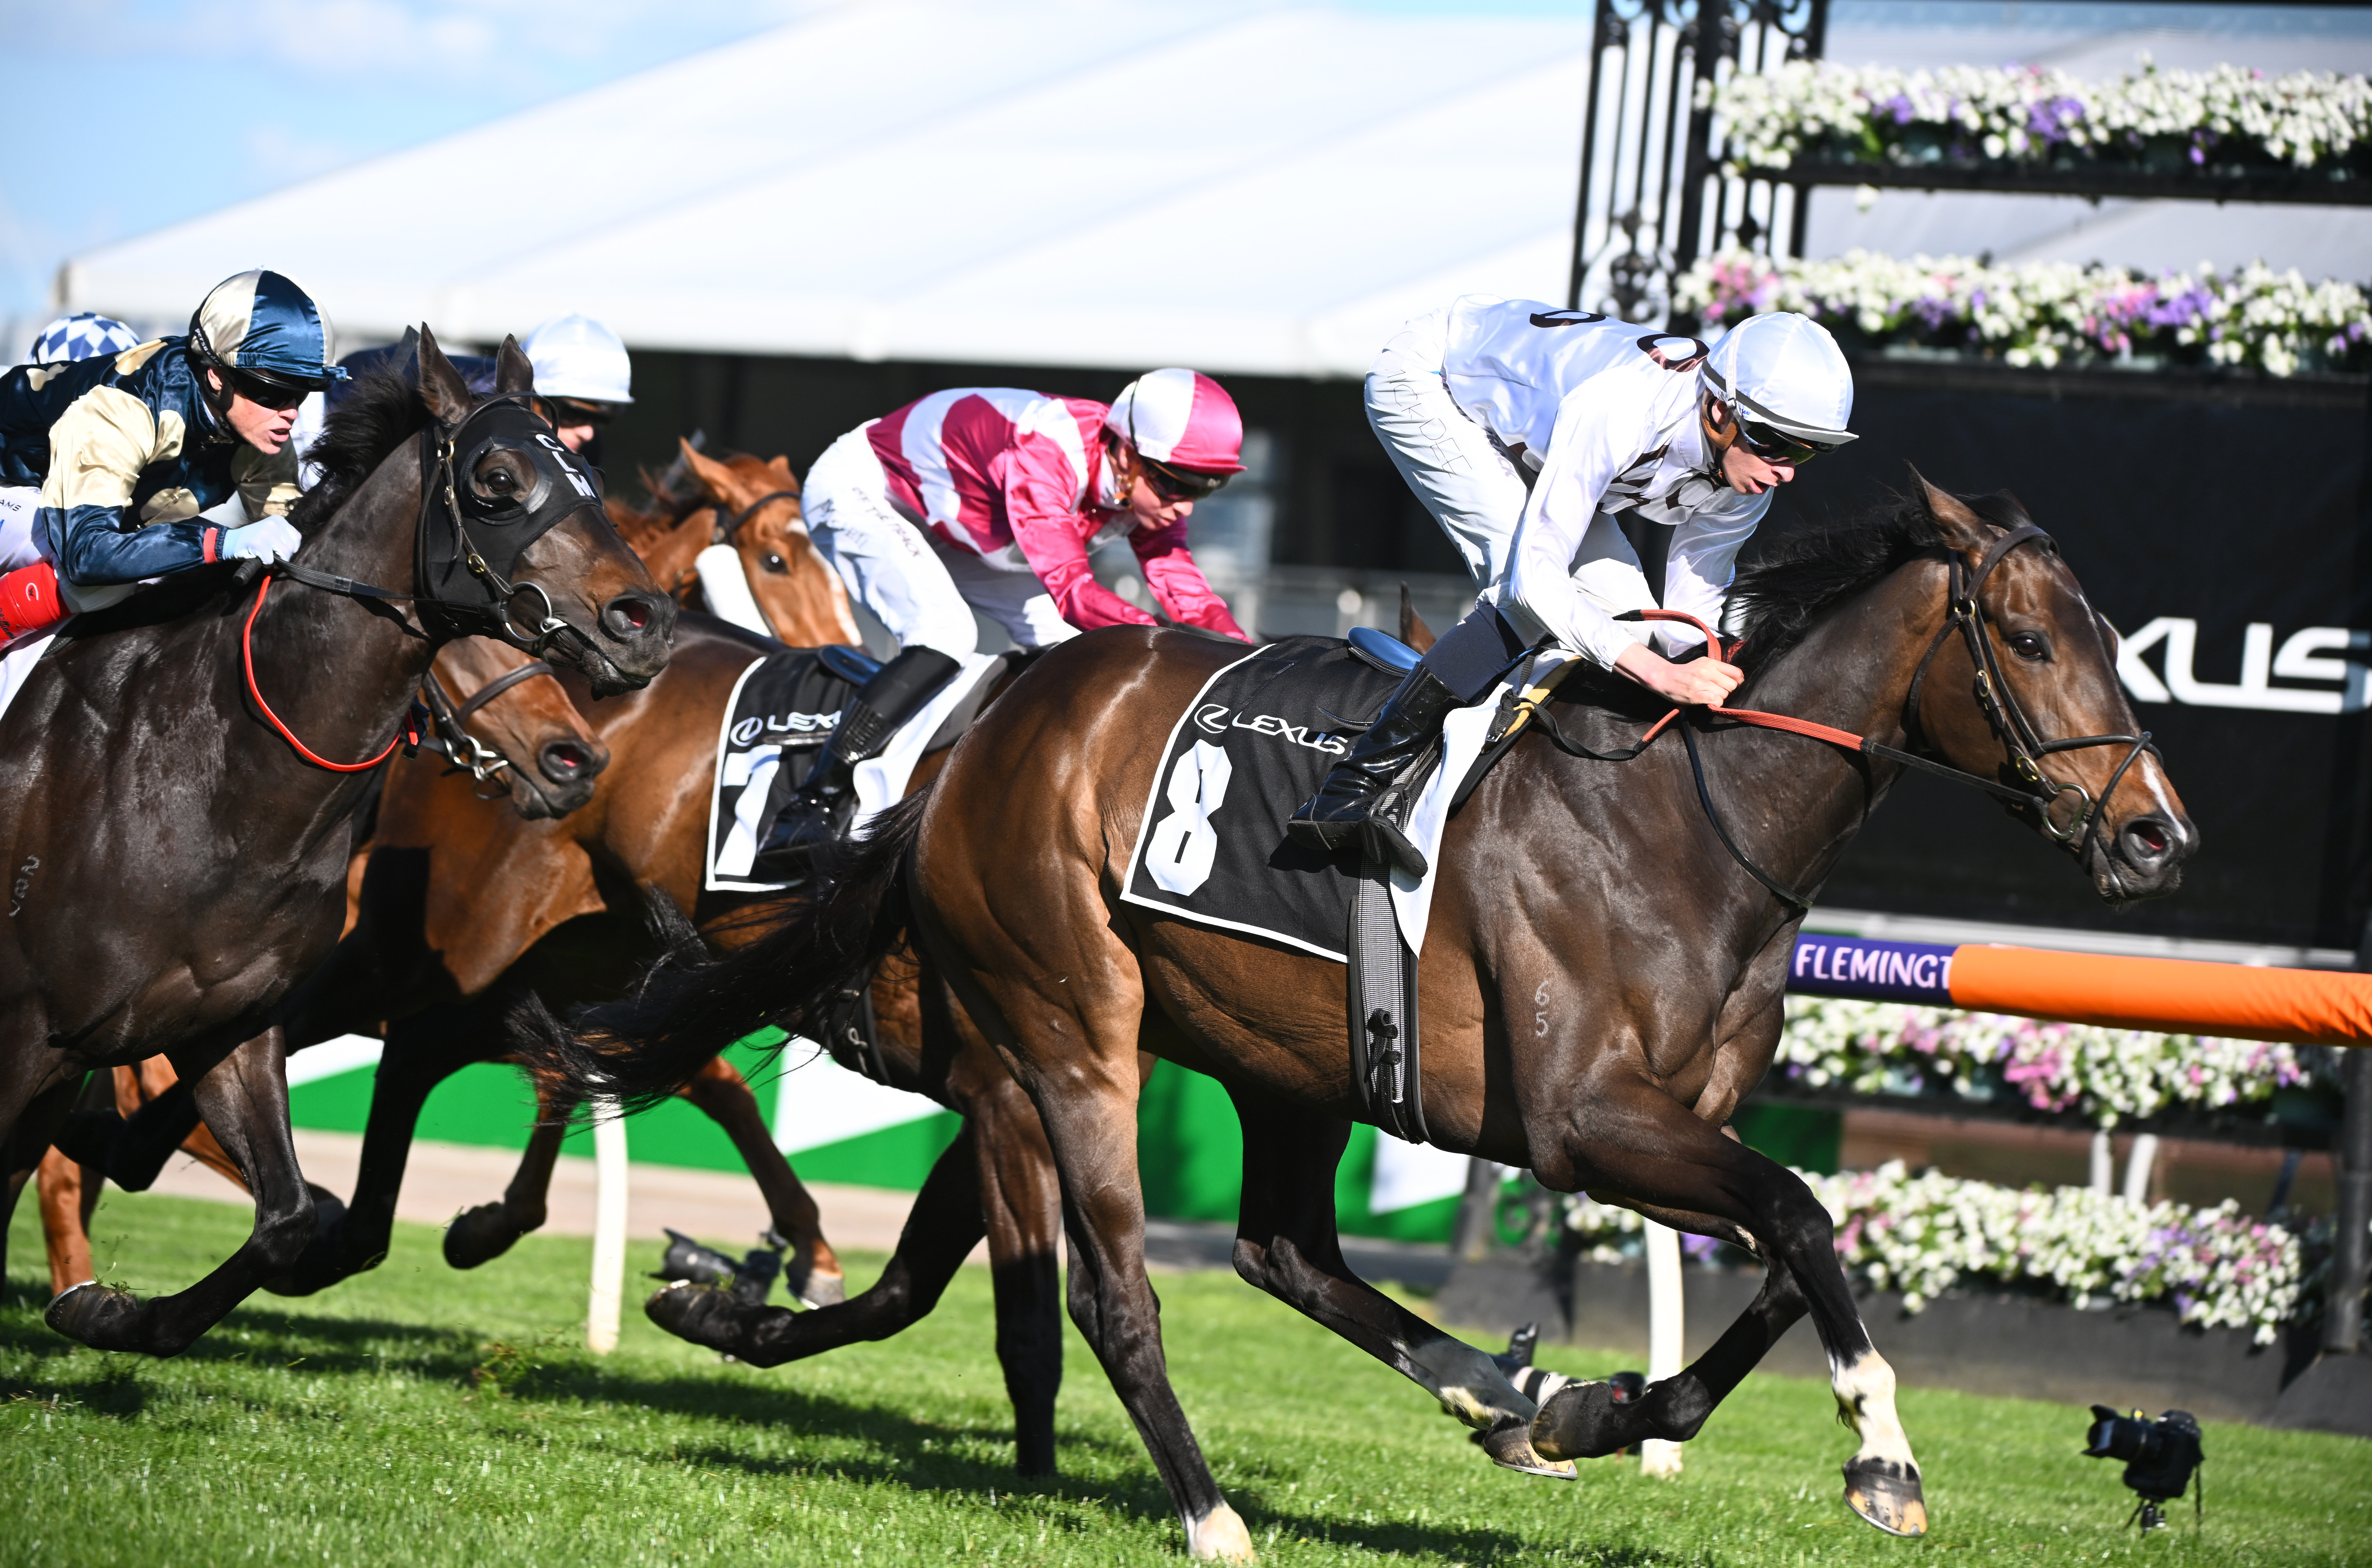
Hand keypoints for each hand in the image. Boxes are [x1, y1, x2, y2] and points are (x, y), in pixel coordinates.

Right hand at [221, 517, 302, 563]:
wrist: (230, 541)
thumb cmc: (254, 539)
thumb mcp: (272, 532)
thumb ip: (284, 537)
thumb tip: (295, 550)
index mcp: (279, 520)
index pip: (297, 538)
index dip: (291, 548)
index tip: (280, 550)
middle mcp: (274, 524)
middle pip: (291, 548)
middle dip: (284, 556)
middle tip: (272, 556)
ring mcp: (266, 534)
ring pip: (284, 554)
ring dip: (276, 561)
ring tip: (267, 557)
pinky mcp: (259, 544)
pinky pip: (271, 561)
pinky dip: (266, 564)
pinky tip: (259, 558)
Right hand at [1614, 642, 1744, 706]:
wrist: (1664, 677)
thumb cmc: (1685, 672)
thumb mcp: (1702, 663)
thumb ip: (1718, 668)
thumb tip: (1738, 677)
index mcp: (1710, 662)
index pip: (1736, 673)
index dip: (1737, 680)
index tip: (1730, 683)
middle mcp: (1707, 671)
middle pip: (1732, 685)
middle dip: (1727, 690)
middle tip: (1717, 690)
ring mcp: (1701, 684)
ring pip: (1724, 694)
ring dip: (1720, 697)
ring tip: (1710, 695)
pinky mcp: (1696, 695)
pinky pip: (1716, 701)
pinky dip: (1715, 703)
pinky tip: (1708, 701)